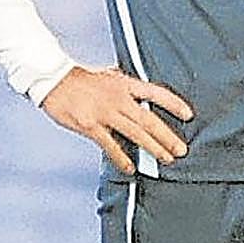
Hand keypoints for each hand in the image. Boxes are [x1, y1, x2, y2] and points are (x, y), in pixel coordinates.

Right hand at [40, 66, 193, 174]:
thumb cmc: (80, 77)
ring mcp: (105, 112)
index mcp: (124, 84)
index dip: (174, 103)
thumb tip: (137, 90)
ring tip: (166, 159)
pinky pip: (110, 145)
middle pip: (149, 120)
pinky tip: (131, 168)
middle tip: (181, 150)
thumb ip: (123, 84)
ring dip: (153, 148)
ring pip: (136, 134)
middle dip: (168, 136)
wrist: (54, 79)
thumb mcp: (107, 75)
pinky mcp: (90, 125)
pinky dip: (121, 158)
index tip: (189, 114)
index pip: (156, 93)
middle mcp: (118, 98)